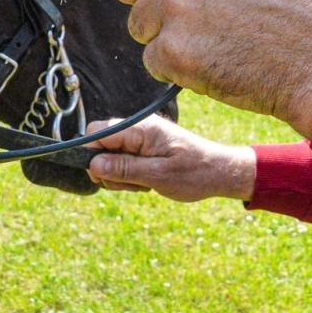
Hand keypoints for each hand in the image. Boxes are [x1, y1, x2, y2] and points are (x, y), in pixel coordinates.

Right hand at [85, 115, 254, 201]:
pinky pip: (123, 160)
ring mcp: (141, 138)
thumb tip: (92, 164)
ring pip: (110, 156)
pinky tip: (147, 182)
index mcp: (141, 128)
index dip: (91, 155)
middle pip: (100, 145)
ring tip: (145, 184)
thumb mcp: (158, 176)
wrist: (220, 172)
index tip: (103, 176)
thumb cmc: (194, 173)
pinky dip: (129, 175)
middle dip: (107, 168)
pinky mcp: (145, 148)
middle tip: (133, 184)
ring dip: (120, 175)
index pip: (96, 132)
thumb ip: (124, 169)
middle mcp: (138, 128)